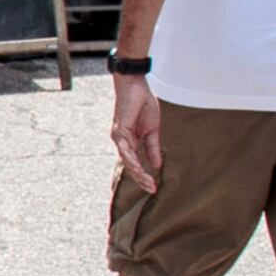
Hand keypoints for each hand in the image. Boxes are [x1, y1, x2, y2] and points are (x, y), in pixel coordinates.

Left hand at [110, 71, 162, 189]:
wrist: (136, 86)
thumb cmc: (143, 105)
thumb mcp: (152, 130)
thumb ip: (152, 147)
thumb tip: (156, 165)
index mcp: (130, 142)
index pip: (135, 164)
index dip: (143, 176)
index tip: (154, 187)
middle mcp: (122, 142)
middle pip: (130, 166)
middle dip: (141, 179)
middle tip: (151, 189)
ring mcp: (119, 137)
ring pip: (127, 160)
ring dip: (137, 173)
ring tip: (147, 183)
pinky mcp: (119, 130)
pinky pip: (125, 149)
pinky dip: (131, 159)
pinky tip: (139, 168)